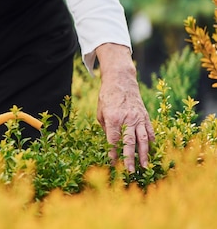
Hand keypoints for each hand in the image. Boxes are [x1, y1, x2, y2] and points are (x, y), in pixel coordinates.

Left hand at [95, 43, 155, 171]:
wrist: (121, 81)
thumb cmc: (107, 97)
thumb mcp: (100, 112)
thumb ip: (106, 129)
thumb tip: (112, 144)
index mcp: (113, 118)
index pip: (113, 140)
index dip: (113, 153)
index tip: (113, 165)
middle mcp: (127, 118)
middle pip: (129, 142)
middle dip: (129, 158)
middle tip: (129, 172)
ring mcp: (138, 117)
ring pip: (143, 139)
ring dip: (143, 154)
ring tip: (144, 167)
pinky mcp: (145, 116)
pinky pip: (150, 131)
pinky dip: (151, 143)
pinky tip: (151, 153)